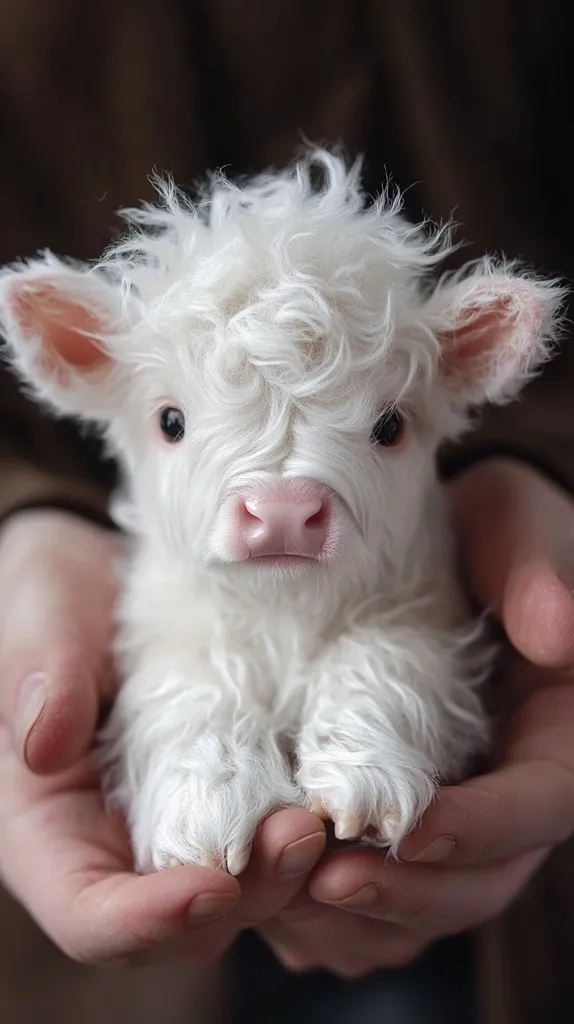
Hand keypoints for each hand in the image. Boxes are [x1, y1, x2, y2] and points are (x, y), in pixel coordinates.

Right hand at [0, 508, 326, 962]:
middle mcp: (119, 848)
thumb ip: (39, 673)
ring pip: (241, 889)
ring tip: (328, 818)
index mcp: (53, 831)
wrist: (104, 580)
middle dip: (247, 894)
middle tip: (300, 833)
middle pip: (184, 916)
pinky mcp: (232, 796)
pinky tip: (344, 798)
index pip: (92, 915)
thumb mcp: (38, 615)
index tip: (210, 884)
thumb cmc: (52, 597)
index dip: (146, 922)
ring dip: (290, 873)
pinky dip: (311, 832)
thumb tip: (45, 744)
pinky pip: (270, 836)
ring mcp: (180, 826)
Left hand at [260, 458, 573, 975]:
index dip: (483, 828)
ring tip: (290, 899)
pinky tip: (279, 901)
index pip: (540, 805)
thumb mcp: (516, 526)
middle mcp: (511, 786)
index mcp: (556, 734)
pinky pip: (383, 893)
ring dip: (365, 915)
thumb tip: (558, 637)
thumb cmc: (485, 528)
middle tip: (329, 880)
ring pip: (430, 901)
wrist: (440, 541)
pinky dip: (337, 914)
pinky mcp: (406, 815)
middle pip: (483, 877)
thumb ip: (535, 573)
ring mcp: (461, 809)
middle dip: (411, 890)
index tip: (410, 827)